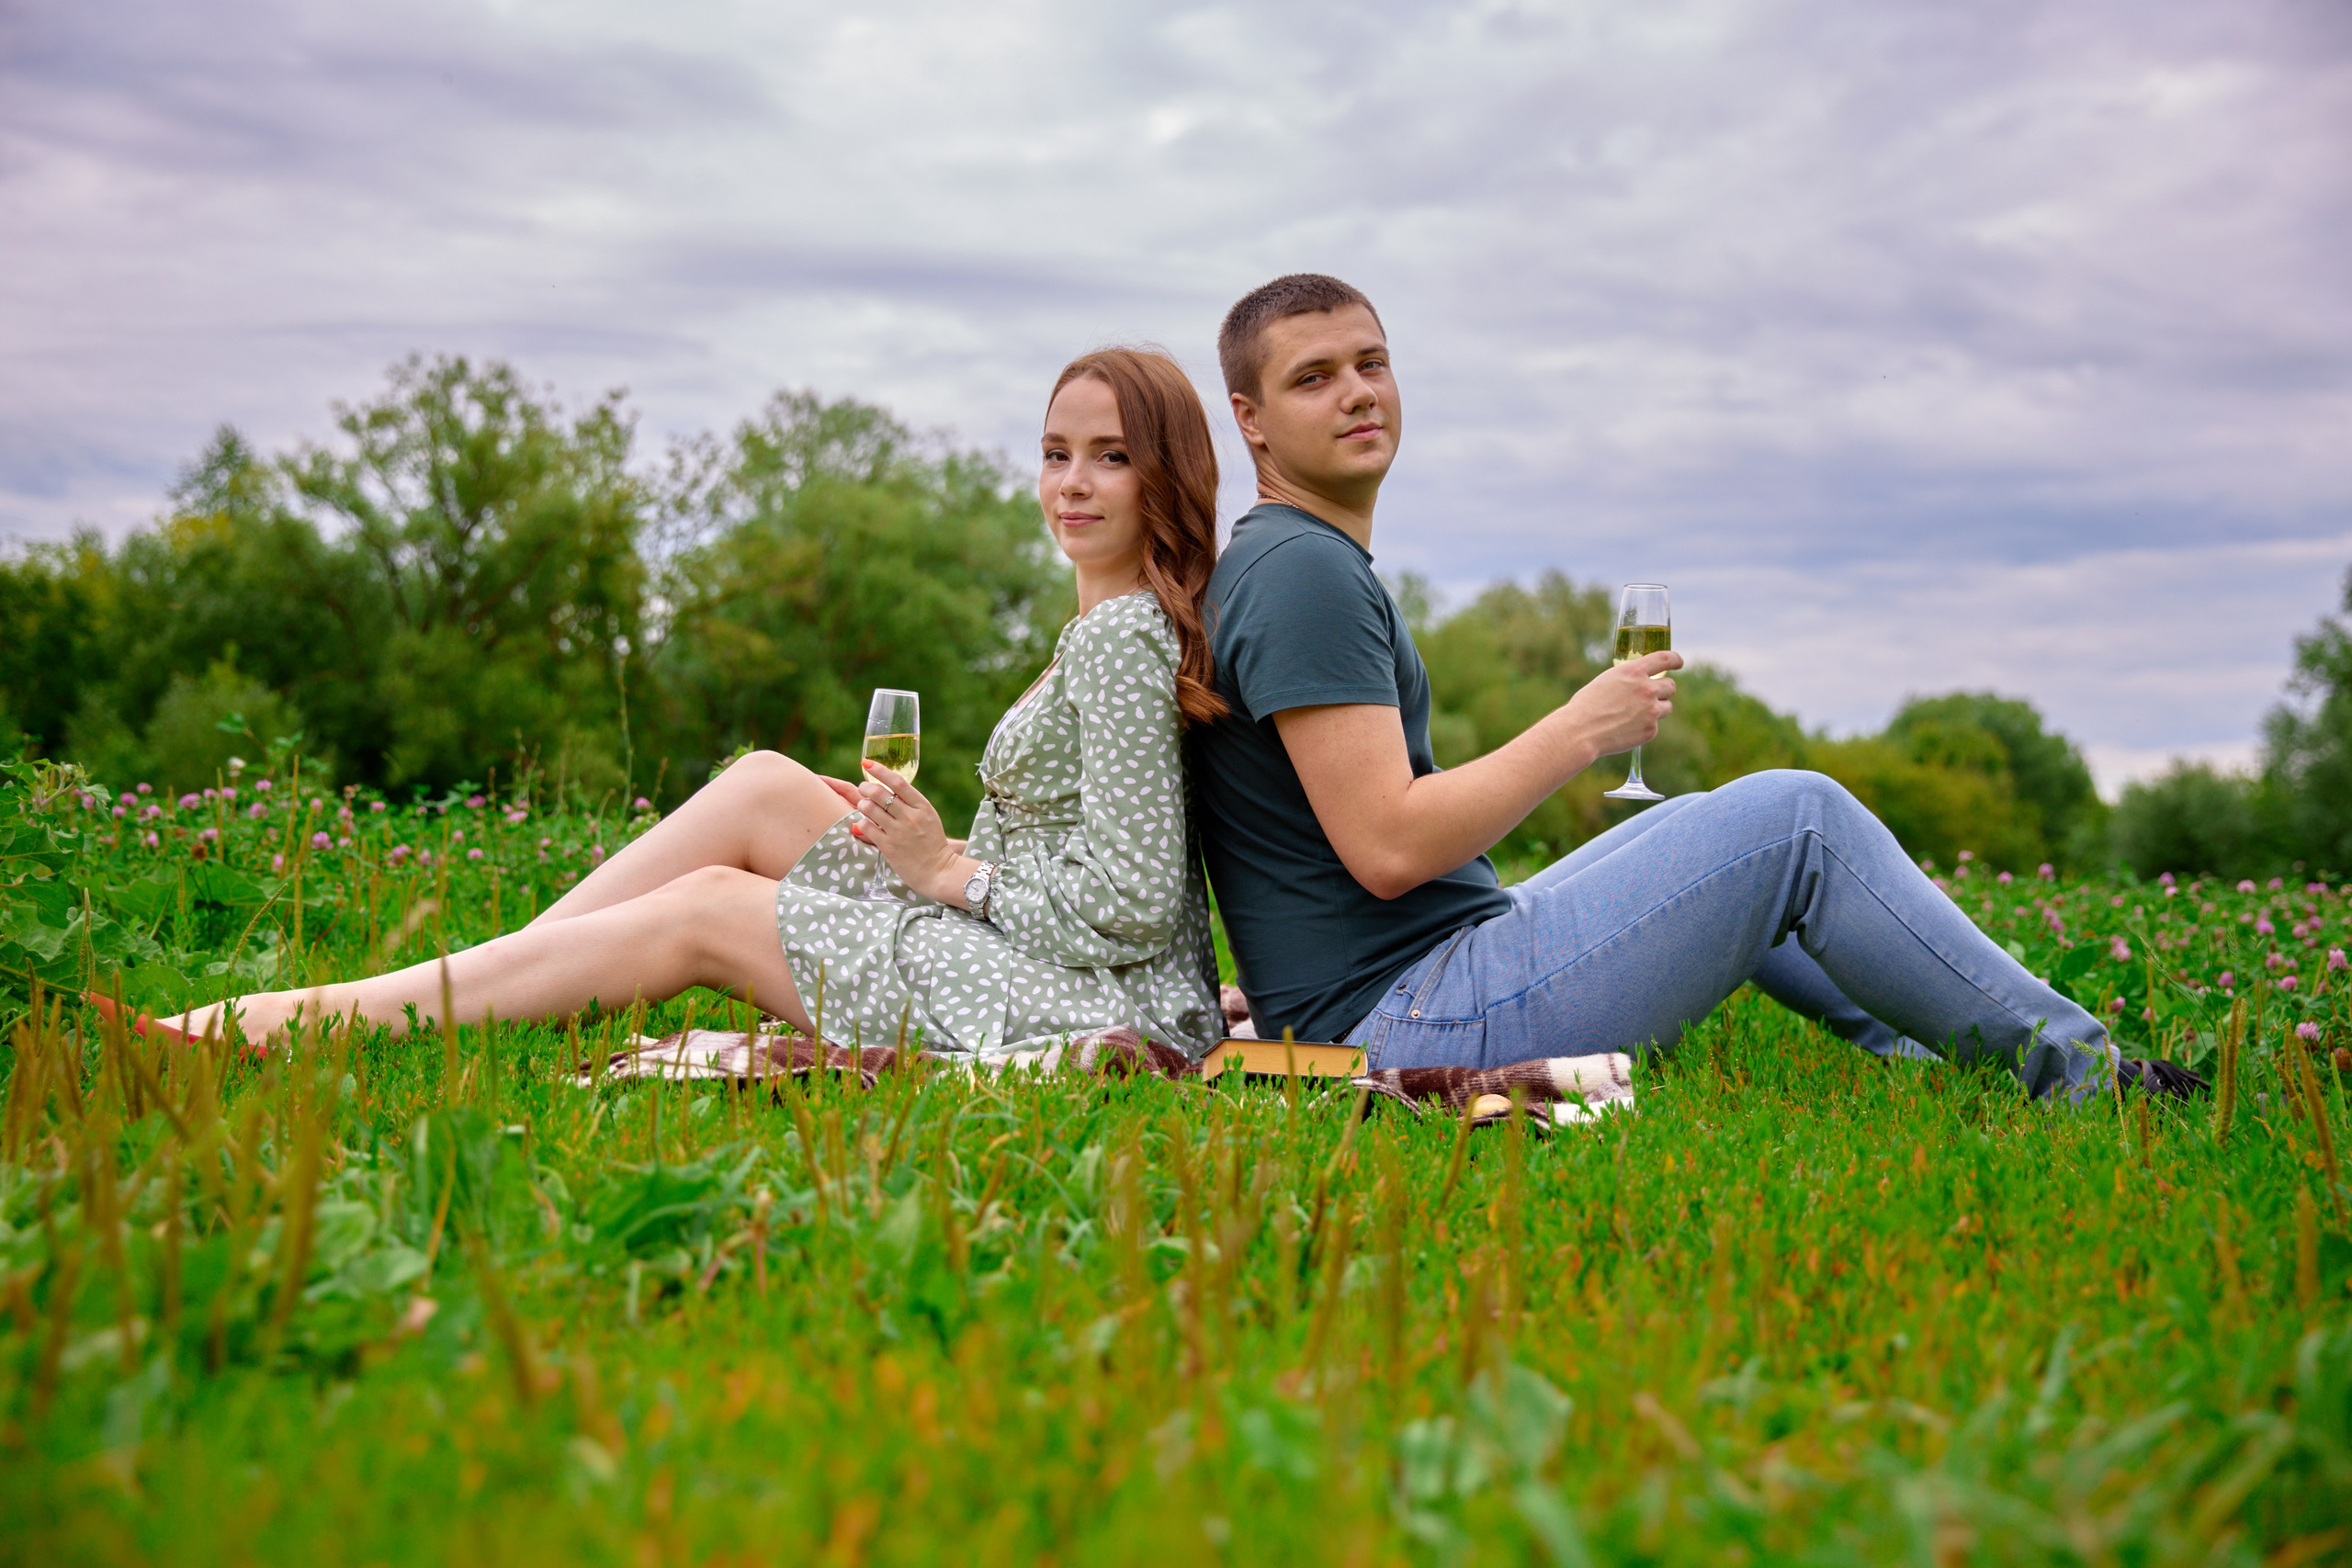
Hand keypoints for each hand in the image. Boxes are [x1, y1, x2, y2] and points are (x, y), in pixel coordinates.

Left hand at [833, 760, 972, 905]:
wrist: (939, 871)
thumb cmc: (932, 843)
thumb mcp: (928, 818)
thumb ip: (910, 804)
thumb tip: (887, 790)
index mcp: (923, 807)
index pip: (898, 782)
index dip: (880, 770)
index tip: (867, 763)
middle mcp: (911, 817)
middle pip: (880, 793)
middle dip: (866, 788)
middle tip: (863, 788)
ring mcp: (899, 832)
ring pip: (870, 809)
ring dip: (862, 804)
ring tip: (864, 805)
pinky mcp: (889, 847)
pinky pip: (867, 827)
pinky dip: (862, 822)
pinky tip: (865, 823)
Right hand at [1562, 650, 1682, 755]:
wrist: (1580, 732)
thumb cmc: (1587, 705)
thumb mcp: (1607, 681)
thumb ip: (1628, 680)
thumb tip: (1639, 684)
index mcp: (1633, 672)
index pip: (1664, 659)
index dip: (1675, 659)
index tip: (1679, 662)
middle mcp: (1646, 689)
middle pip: (1670, 686)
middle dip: (1663, 690)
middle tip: (1652, 696)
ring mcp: (1651, 711)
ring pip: (1667, 707)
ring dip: (1657, 708)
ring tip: (1635, 715)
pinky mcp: (1650, 730)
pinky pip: (1654, 725)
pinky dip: (1644, 727)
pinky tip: (1626, 729)